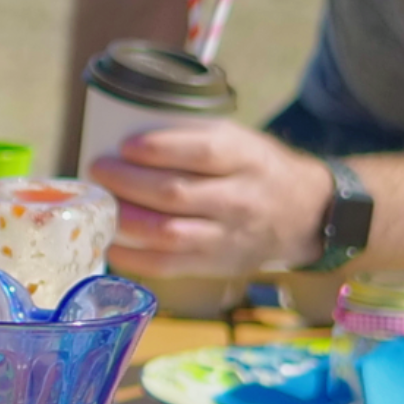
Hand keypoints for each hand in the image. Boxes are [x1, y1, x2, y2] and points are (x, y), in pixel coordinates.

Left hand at [94, 119, 326, 284]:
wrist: (303, 214)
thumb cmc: (256, 168)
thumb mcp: (239, 139)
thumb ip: (194, 137)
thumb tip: (126, 141)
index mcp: (247, 158)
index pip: (202, 152)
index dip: (159, 149)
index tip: (125, 145)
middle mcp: (239, 199)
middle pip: (176, 194)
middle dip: (127, 182)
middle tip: (99, 170)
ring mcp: (228, 237)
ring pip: (167, 233)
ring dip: (125, 220)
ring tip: (101, 204)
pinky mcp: (216, 265)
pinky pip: (168, 266)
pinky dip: (134, 257)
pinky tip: (111, 243)